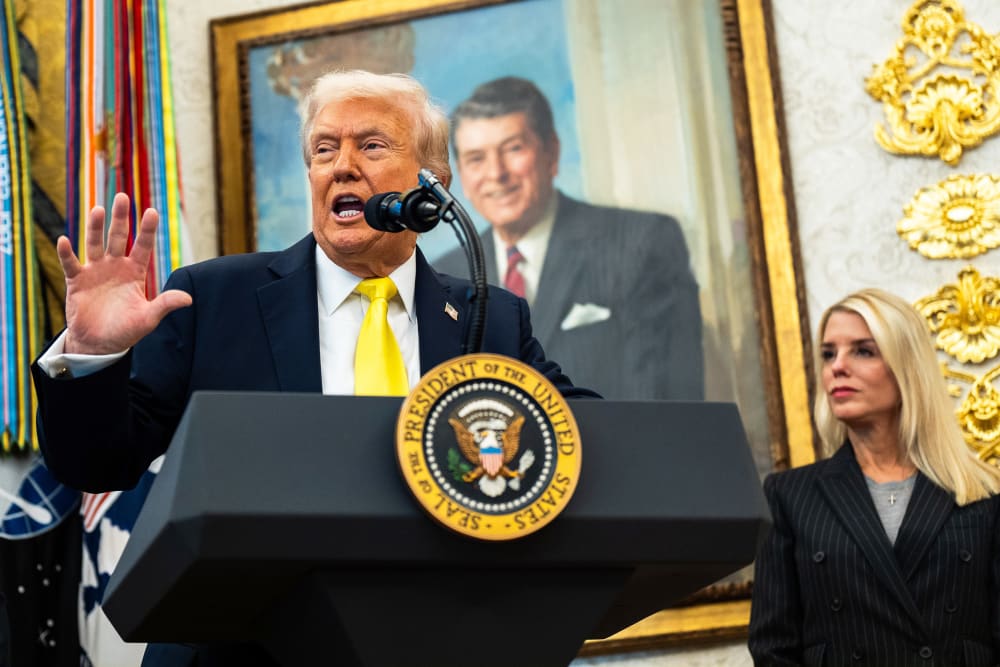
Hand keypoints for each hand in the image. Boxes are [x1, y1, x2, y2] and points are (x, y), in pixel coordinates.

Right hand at [57, 193, 192, 354]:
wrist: (99, 345)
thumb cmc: (126, 330)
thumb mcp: (148, 318)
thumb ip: (165, 304)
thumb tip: (189, 299)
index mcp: (134, 272)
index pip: (143, 246)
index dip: (147, 230)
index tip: (152, 211)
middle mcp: (115, 266)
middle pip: (118, 237)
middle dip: (121, 218)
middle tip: (123, 196)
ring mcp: (95, 271)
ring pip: (95, 244)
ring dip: (95, 227)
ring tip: (98, 209)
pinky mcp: (76, 281)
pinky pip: (70, 263)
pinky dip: (67, 253)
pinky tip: (65, 240)